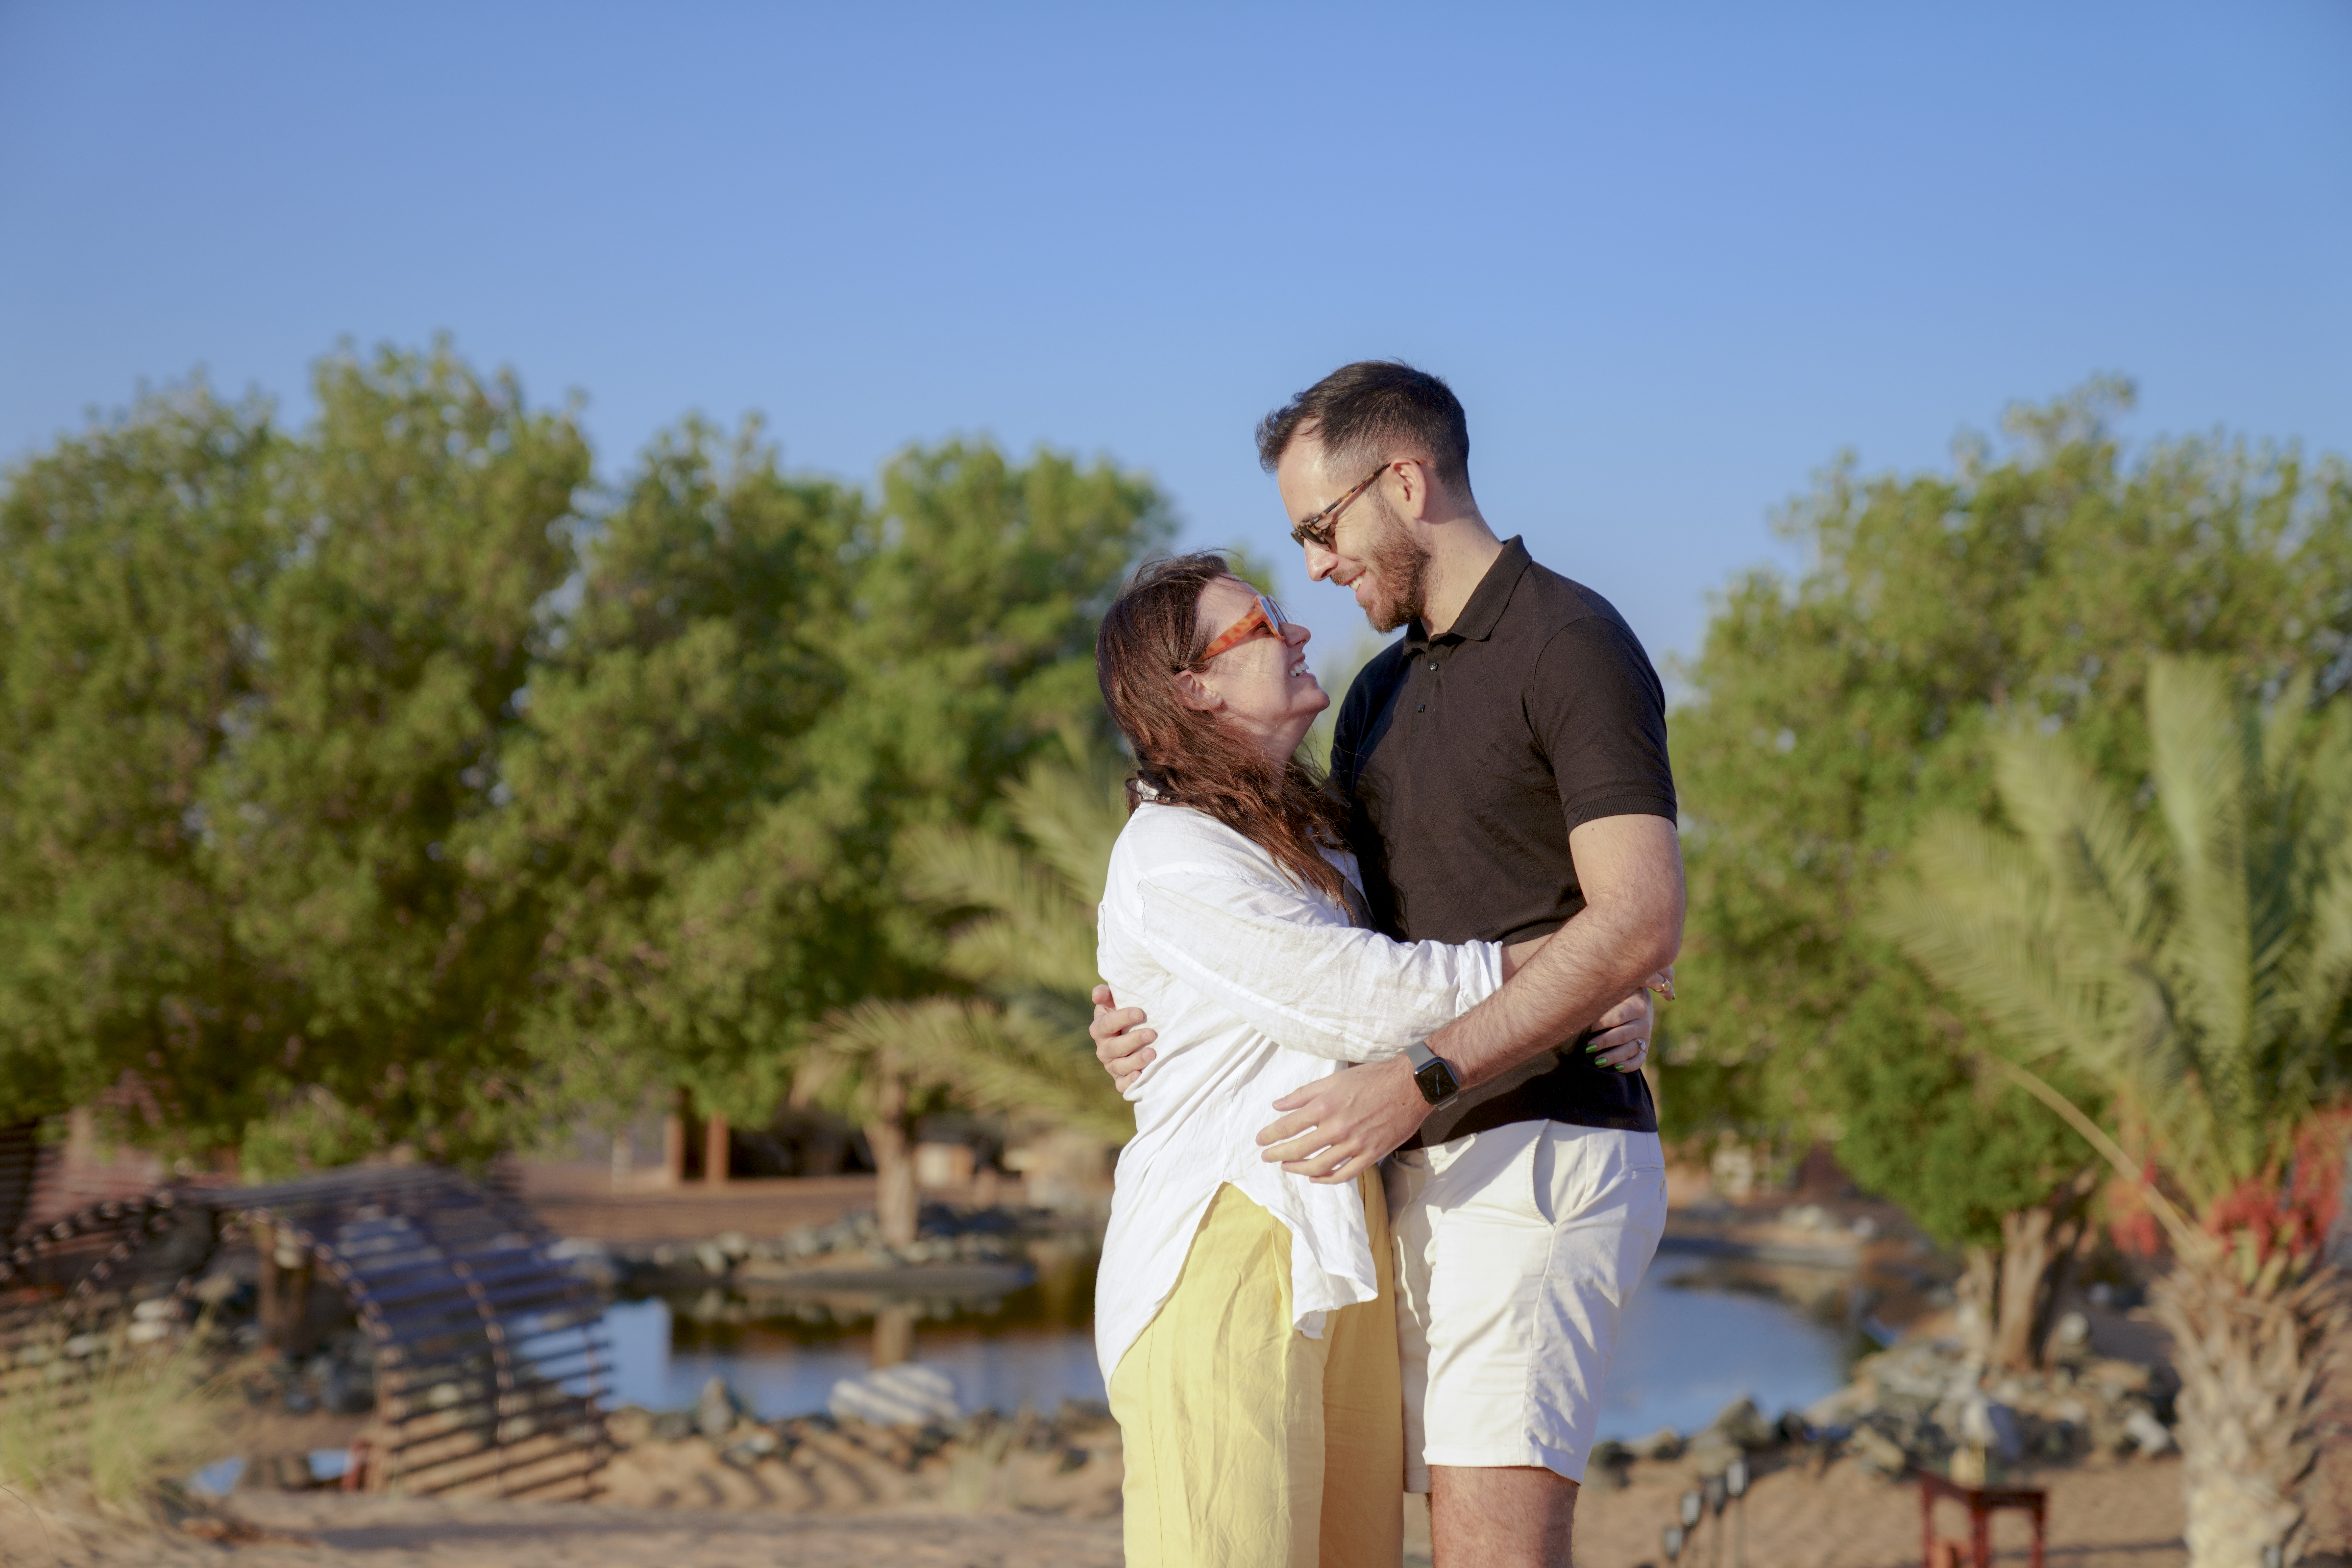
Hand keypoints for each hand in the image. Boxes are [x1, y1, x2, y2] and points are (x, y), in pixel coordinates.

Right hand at [1091, 983, 1156, 1090]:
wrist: (1130, 1035)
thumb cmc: (1124, 1015)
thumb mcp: (1114, 1002)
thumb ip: (1107, 995)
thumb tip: (1098, 993)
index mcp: (1100, 1028)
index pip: (1107, 1024)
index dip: (1122, 1018)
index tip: (1140, 1013)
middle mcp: (1103, 1048)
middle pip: (1114, 1047)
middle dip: (1133, 1040)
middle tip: (1151, 1033)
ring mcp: (1111, 1065)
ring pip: (1119, 1066)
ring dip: (1135, 1061)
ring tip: (1152, 1054)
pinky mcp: (1119, 1078)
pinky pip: (1121, 1084)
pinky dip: (1129, 1082)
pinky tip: (1141, 1076)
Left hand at [1255, 1056, 1427, 1184]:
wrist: (1410, 1087)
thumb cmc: (1372, 1078)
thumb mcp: (1334, 1079)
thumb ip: (1303, 1094)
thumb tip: (1277, 1105)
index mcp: (1325, 1106)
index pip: (1288, 1126)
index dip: (1270, 1135)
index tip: (1259, 1140)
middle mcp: (1337, 1128)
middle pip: (1298, 1149)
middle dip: (1278, 1154)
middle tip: (1266, 1157)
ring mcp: (1355, 1144)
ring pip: (1318, 1166)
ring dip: (1297, 1168)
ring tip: (1286, 1167)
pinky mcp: (1371, 1155)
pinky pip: (1343, 1174)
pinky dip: (1325, 1178)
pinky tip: (1314, 1176)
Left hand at [1584, 968, 1671, 1073]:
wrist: (1638, 1001)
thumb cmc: (1618, 995)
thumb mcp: (1617, 991)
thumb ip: (1605, 996)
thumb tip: (1583, 1008)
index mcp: (1637, 1005)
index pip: (1617, 1016)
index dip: (1600, 1023)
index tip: (1585, 1028)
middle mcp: (1644, 1022)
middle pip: (1622, 1035)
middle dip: (1603, 1042)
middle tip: (1587, 1047)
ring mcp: (1645, 1037)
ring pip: (1630, 1049)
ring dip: (1613, 1057)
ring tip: (1596, 1061)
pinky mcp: (1645, 1049)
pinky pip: (1639, 1060)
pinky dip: (1629, 1066)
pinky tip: (1616, 1068)